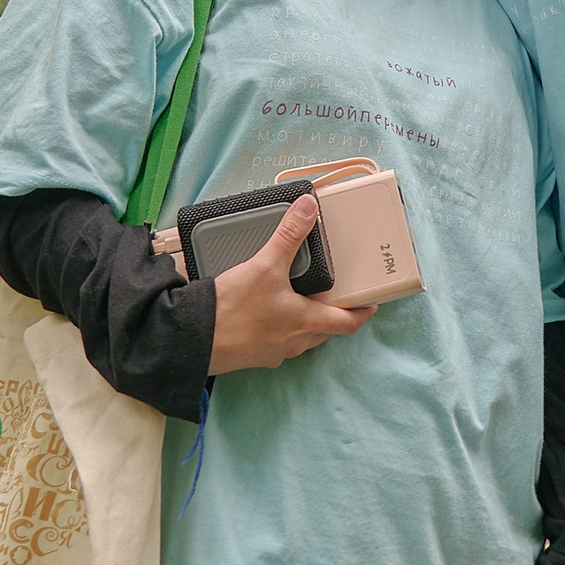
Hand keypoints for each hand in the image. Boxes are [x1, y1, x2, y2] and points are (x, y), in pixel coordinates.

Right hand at [207, 197, 373, 371]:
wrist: (194, 340)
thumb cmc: (232, 311)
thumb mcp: (265, 265)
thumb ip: (289, 235)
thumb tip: (308, 208)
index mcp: (306, 322)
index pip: (348, 323)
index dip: (362, 313)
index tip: (370, 304)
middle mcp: (295, 342)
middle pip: (326, 331)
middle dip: (333, 315)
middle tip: (335, 297)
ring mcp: (275, 352)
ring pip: (302, 338)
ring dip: (306, 322)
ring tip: (301, 300)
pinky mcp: (255, 356)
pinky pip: (277, 344)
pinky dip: (280, 329)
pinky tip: (267, 314)